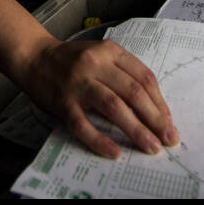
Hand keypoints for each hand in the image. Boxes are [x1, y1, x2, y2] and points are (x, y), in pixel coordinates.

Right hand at [17, 38, 178, 159]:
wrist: (33, 57)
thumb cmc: (71, 60)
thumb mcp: (101, 56)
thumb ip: (123, 73)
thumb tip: (152, 107)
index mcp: (110, 51)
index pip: (144, 77)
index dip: (160, 102)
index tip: (169, 123)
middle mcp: (96, 64)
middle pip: (133, 92)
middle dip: (156, 119)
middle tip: (168, 139)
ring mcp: (79, 83)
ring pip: (114, 107)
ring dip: (136, 130)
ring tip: (151, 147)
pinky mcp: (63, 102)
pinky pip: (84, 124)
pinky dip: (100, 140)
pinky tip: (115, 152)